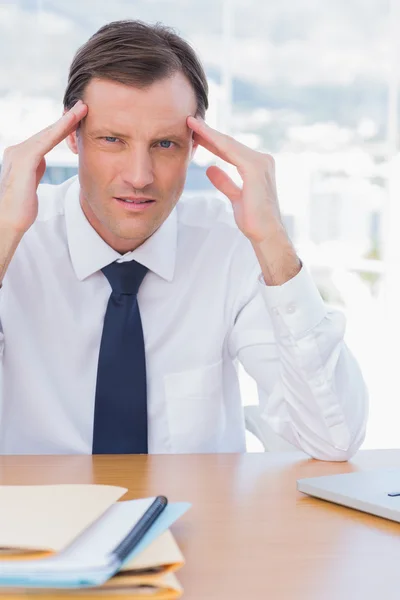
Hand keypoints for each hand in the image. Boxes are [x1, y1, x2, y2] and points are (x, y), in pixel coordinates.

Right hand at [0, 100, 87, 233]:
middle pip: (46, 133)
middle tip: (83, 107)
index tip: (77, 119)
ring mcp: (19, 153)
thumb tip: (41, 159)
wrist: (8, 221)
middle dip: (66, 120)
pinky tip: (71, 122)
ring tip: (82, 110)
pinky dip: (59, 131)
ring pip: (47, 134)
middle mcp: (17, 150)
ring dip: (66, 121)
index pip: (44, 139)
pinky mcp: (24, 160)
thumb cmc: (20, 207)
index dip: (61, 128)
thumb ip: (35, 168)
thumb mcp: (31, 183)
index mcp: (20, 155)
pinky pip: (45, 142)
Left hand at [187, 117, 300, 284]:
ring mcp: (260, 163)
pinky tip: (202, 135)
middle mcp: (262, 160)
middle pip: (229, 144)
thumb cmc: (254, 220)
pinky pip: (230, 151)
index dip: (212, 141)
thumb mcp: (236, 197)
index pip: (231, 151)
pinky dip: (215, 141)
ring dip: (209, 133)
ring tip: (191, 123)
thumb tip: (211, 169)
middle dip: (209, 134)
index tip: (196, 133)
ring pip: (229, 144)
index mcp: (258, 167)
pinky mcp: (255, 168)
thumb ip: (225, 182)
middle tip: (190, 122)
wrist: (266, 234)